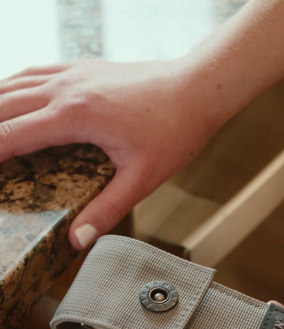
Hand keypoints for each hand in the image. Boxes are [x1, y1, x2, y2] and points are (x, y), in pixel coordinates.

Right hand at [0, 60, 223, 248]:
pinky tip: (7, 103)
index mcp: (74, 116)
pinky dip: (10, 89)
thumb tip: (78, 240)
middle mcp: (64, 89)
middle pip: (1, 107)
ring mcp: (71, 74)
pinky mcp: (81, 68)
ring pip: (10, 85)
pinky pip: (32, 74)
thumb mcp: (144, 178)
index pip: (11, 135)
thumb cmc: (176, 130)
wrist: (198, 87)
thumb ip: (108, 208)